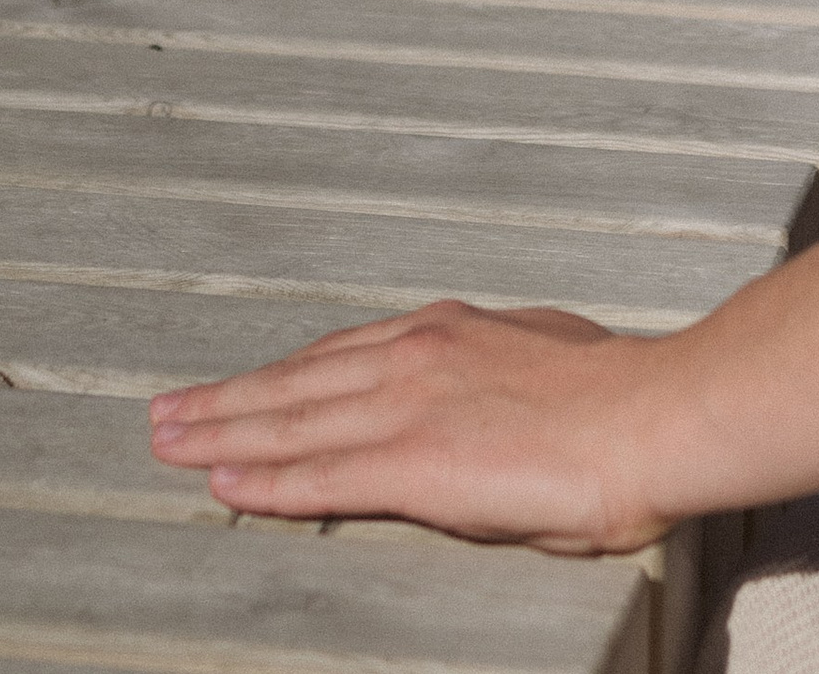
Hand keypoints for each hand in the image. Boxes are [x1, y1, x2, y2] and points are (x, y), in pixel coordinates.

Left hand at [150, 302, 673, 548]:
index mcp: (448, 333)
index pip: (339, 355)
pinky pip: (318, 478)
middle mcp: (415, 358)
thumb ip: (492, 369)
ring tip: (171, 443)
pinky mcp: (412, 465)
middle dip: (226, 400)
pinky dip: (264, 482)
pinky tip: (226, 486)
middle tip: (168, 411)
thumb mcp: (541, 355)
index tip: (242, 382)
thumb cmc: (618, 394)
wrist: (650, 417)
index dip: (281, 373)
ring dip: (222, 434)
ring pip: (290, 423)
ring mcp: (408, 408)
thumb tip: (486, 384)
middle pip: (296, 383)